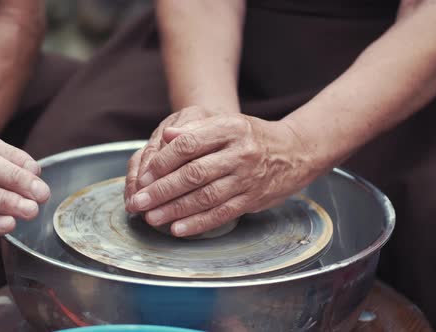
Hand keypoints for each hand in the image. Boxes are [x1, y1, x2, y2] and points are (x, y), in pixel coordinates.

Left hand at [125, 111, 325, 236]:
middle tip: (140, 202)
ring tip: (152, 218)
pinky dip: (198, 223)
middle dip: (162, 190)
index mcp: (230, 128)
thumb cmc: (253, 137)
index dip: (163, 161)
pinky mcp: (253, 199)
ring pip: (206, 196)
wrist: (295, 152)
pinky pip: (222, 213)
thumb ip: (196, 130)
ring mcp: (247, 178)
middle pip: (194, 173)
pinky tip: (178, 229)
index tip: (145, 175)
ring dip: (175, 210)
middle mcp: (240, 153)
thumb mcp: (227, 123)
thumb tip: (165, 137)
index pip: (189, 144)